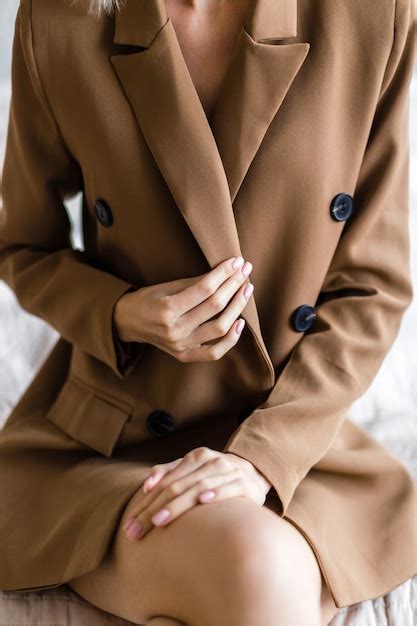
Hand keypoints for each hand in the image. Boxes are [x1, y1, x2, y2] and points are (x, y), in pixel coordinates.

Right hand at [113, 256, 254, 361]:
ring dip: (238, 307)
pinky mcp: (185, 355)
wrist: (128, 323)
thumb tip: (226, 271)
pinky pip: (214, 352)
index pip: (205, 288)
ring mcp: (181, 345)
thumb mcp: (167, 285)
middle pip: (215, 306)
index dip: (224, 273)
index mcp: (167, 309)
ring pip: (220, 328)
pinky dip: (231, 340)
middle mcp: (175, 330)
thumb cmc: (148, 299)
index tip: (237, 261)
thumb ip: (196, 282)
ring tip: (246, 290)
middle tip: (246, 271)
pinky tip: (240, 322)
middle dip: (234, 285)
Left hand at [123, 447, 272, 541]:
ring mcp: (229, 471)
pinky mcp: (246, 484)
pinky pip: (229, 488)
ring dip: (178, 504)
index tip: (129, 523)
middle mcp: (211, 461)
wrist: (257, 472)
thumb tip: (146, 484)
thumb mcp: (194, 469)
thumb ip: (169, 472)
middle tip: (136, 530)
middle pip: (177, 486)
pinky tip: (202, 501)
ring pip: (198, 487)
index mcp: (196, 457)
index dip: (146, 502)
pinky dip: (215, 493)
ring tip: (159, 520)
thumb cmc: (217, 475)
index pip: (166, 481)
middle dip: (154, 509)